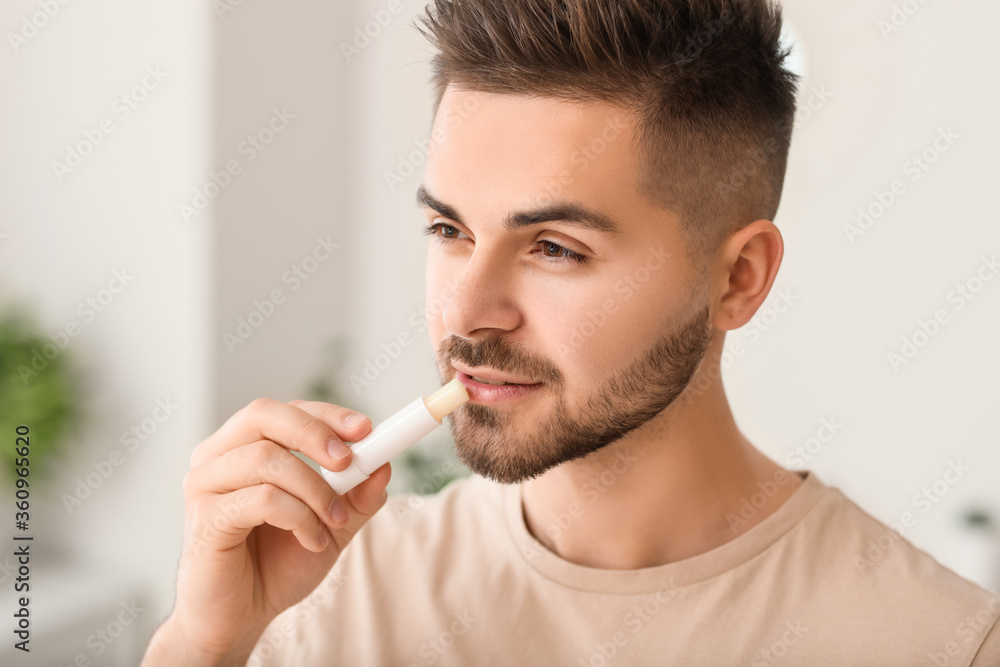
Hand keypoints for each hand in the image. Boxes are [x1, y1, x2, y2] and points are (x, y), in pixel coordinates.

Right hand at [142, 398, 389, 664]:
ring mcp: (204, 485)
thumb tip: (384, 465)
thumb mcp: (331, 525)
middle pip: (264, 415)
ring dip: (315, 489)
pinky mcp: (205, 518)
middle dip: (314, 432)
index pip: (285, 411)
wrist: (241, 618)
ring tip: (334, 521)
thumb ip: (356, 496)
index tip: (366, 428)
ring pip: (267, 459)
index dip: (326, 414)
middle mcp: (216, 457)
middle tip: (349, 460)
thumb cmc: (276, 565)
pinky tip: (312, 541)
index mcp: (242, 447)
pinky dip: (300, 518)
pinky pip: (263, 499)